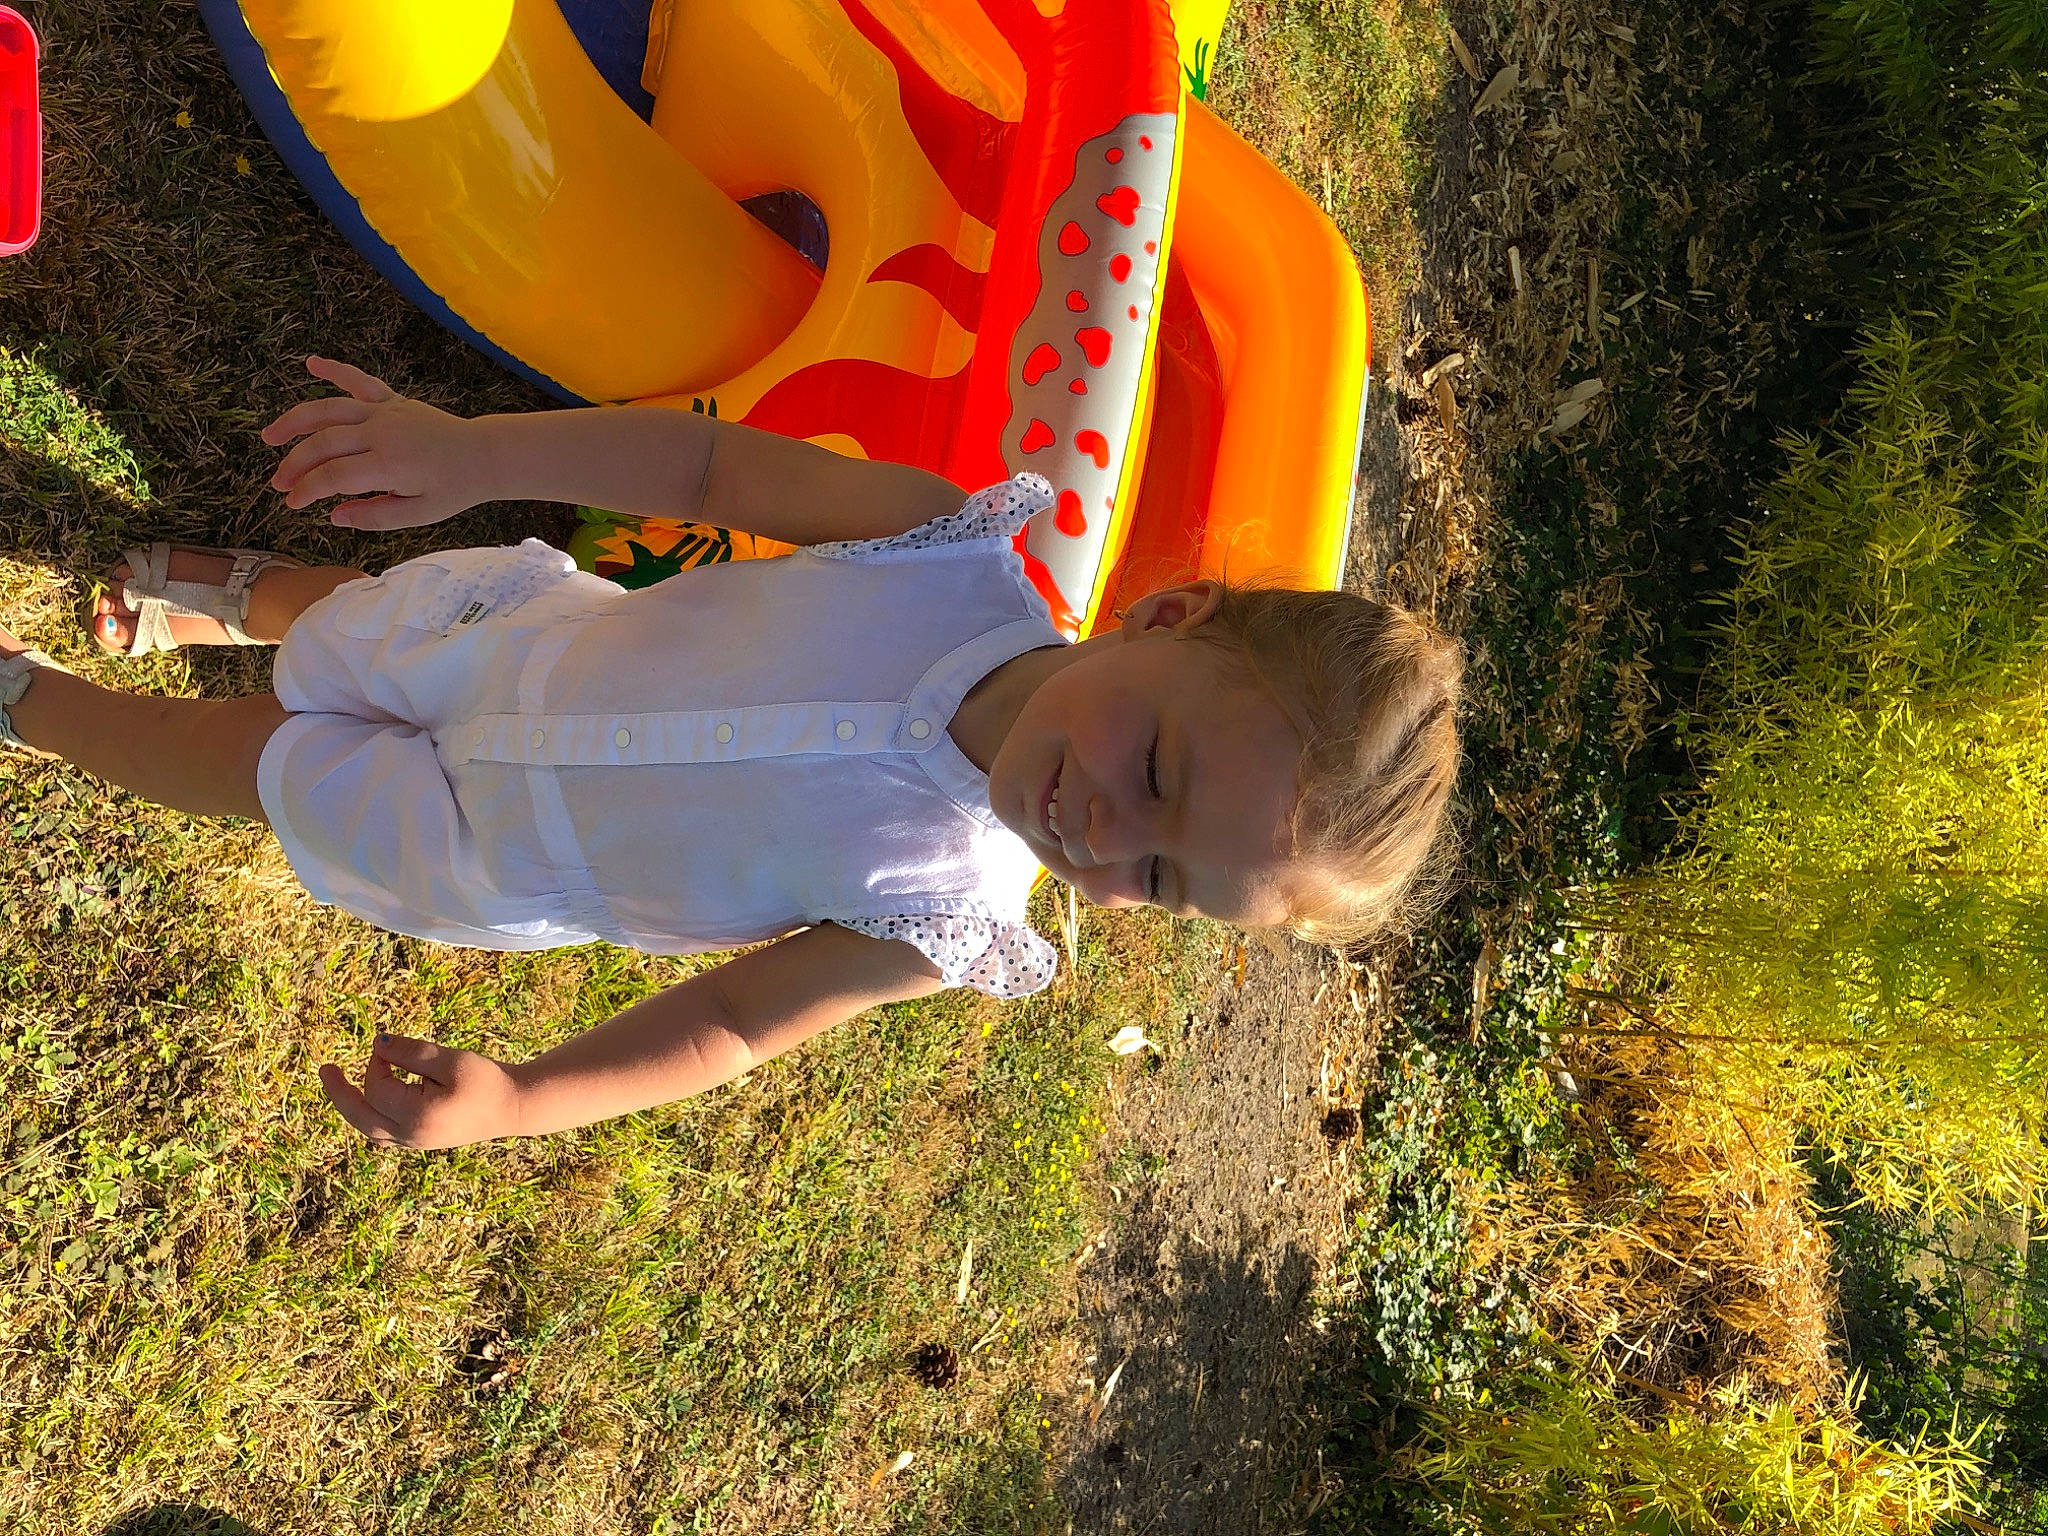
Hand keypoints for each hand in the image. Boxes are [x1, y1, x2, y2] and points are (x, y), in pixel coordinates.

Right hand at [263, 356, 487, 529]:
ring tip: (270, 436)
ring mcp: (386, 412)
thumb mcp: (418, 515)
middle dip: (295, 463)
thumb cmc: (453, 488)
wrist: (484, 456)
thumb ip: (375, 516)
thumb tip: (333, 516)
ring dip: (296, 420)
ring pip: (330, 409)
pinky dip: (336, 370)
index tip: (292, 504)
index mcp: (389, 463)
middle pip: (324, 443)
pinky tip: (311, 363)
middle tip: (278, 484)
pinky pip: (360, 381)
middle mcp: (382, 432)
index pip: (334, 476)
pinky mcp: (392, 400)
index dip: (307, 490)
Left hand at [319, 1033, 524, 1148]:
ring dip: (353, 1106)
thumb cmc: (486, 1080)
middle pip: (360, 1117)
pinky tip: (368, 1101)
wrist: (513, 1107)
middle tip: (324, 1069)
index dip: (379, 1061)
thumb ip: (413, 1052)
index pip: (377, 1087)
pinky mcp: (421, 1140)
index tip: (391, 1045)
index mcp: (416, 1116)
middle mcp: (410, 1135)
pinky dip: (369, 1115)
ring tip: (339, 1084)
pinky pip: (382, 1133)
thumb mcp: (450, 1060)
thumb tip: (377, 1043)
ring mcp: (414, 1142)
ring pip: (369, 1129)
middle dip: (339, 1092)